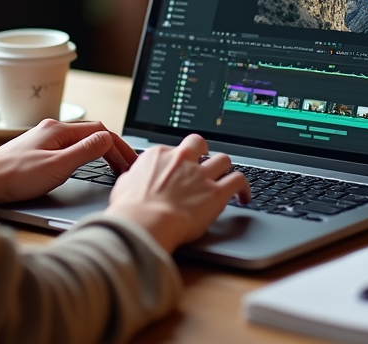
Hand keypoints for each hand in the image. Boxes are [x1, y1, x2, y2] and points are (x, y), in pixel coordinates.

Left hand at [0, 119, 137, 202]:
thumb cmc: (16, 176)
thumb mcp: (57, 166)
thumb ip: (85, 152)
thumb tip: (107, 140)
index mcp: (60, 130)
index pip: (101, 132)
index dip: (120, 147)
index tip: (131, 163)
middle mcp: (53, 129)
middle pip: (93, 133)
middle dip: (114, 148)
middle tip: (127, 166)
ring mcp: (45, 138)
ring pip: (82, 139)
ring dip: (101, 150)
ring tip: (114, 166)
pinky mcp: (39, 149)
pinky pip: (71, 146)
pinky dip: (87, 153)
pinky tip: (88, 163)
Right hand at [105, 134, 250, 253]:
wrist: (144, 223)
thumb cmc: (130, 210)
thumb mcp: (123, 186)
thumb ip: (133, 179)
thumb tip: (132, 181)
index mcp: (159, 155)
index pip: (174, 149)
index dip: (178, 161)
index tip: (179, 169)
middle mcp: (182, 160)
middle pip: (200, 144)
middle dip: (203, 152)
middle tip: (204, 163)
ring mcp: (201, 175)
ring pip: (223, 159)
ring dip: (225, 168)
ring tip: (226, 177)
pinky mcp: (216, 193)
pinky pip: (238, 180)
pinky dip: (244, 187)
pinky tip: (244, 196)